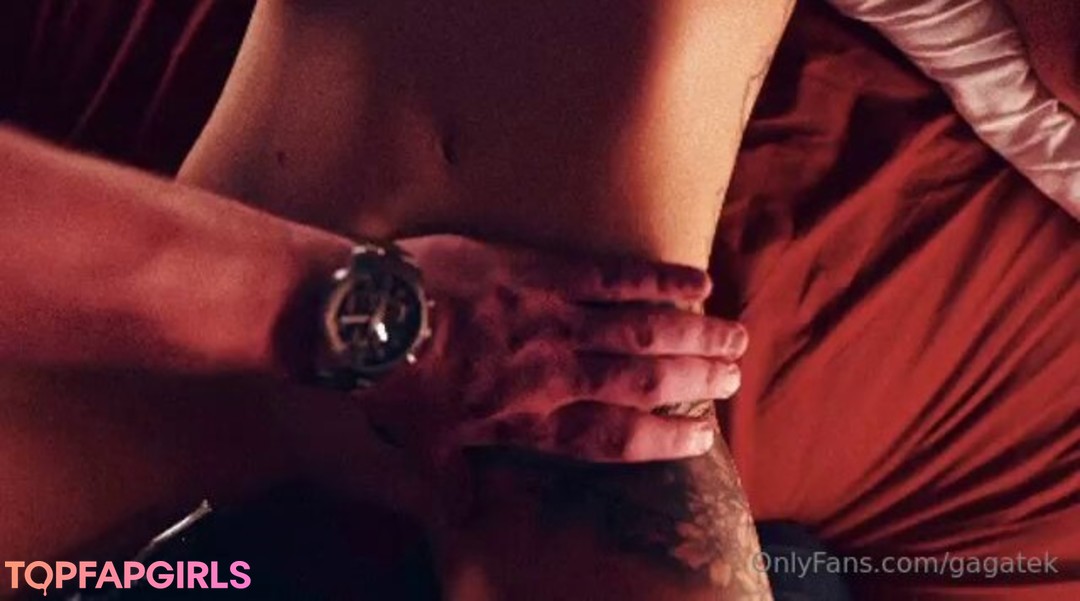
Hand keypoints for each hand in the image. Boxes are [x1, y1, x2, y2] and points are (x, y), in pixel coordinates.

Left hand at [354, 235, 748, 464]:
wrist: (372, 316)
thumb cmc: (396, 383)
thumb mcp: (425, 444)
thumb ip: (455, 477)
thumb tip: (463, 513)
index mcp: (534, 419)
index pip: (616, 437)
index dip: (664, 440)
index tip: (700, 436)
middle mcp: (558, 374)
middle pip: (646, 382)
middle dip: (696, 382)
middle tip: (733, 379)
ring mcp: (556, 320)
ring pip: (644, 330)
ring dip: (695, 336)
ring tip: (735, 338)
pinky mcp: (544, 273)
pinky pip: (615, 276)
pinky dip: (660, 280)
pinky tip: (698, 283)